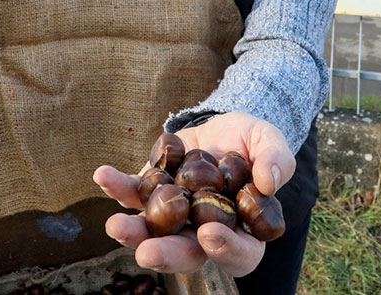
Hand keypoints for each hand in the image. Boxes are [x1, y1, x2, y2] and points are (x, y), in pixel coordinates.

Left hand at [92, 112, 295, 276]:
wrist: (224, 127)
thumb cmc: (254, 143)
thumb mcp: (270, 144)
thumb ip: (277, 160)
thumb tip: (269, 181)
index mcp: (243, 230)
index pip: (239, 253)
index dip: (226, 249)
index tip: (209, 234)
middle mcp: (204, 231)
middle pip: (187, 253)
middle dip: (166, 254)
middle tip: (147, 252)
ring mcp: (174, 215)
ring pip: (153, 232)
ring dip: (133, 231)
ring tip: (115, 225)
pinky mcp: (151, 193)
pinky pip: (132, 194)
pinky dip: (117, 187)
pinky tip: (103, 175)